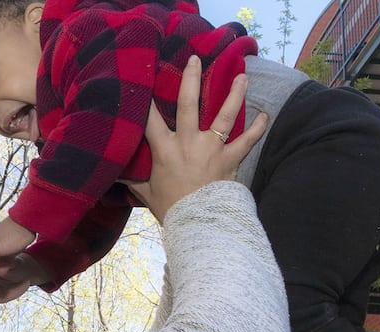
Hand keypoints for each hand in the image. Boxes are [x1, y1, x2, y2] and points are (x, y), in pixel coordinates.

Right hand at [127, 55, 267, 221]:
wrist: (198, 224)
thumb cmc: (172, 209)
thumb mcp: (147, 193)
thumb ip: (133, 181)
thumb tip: (114, 176)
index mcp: (165, 150)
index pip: (150, 118)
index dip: (145, 98)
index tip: (144, 79)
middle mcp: (188, 143)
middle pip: (188, 104)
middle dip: (191, 79)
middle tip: (195, 59)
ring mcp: (211, 149)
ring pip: (224, 115)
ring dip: (234, 94)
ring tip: (241, 76)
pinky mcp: (230, 160)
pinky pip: (247, 140)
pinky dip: (258, 127)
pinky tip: (265, 114)